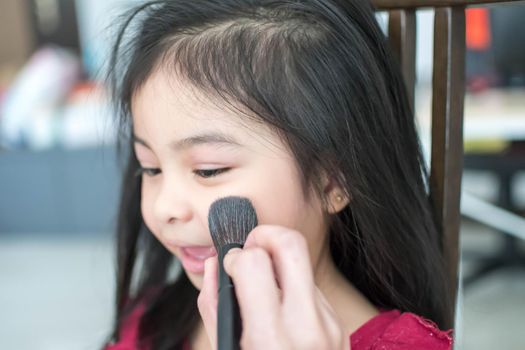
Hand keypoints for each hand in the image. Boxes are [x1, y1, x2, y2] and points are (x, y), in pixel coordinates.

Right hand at [198, 225, 346, 349]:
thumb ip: (216, 306)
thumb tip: (215, 264)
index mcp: (270, 338)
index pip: (253, 262)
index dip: (234, 256)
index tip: (228, 265)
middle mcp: (307, 326)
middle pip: (290, 243)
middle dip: (264, 235)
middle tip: (249, 250)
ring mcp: (330, 324)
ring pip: (302, 264)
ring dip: (277, 264)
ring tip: (260, 286)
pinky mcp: (339, 325)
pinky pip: (312, 289)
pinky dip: (291, 288)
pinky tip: (280, 310)